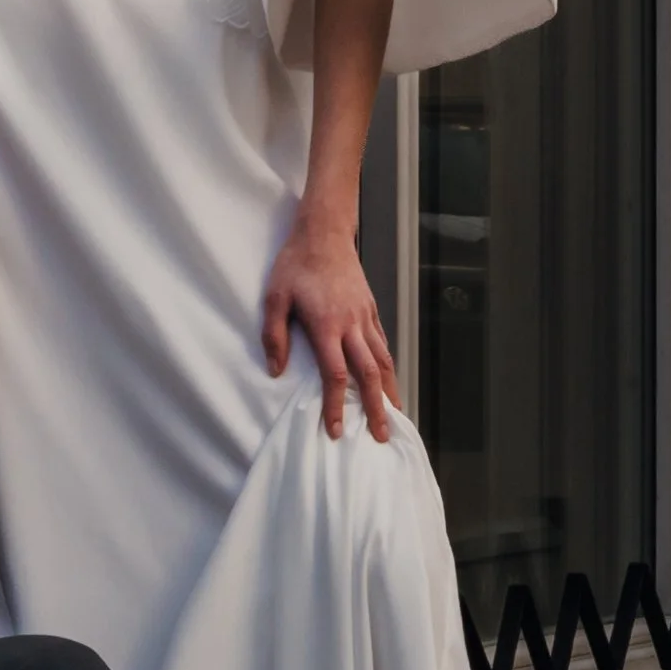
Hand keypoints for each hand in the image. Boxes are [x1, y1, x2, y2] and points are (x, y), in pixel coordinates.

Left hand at [262, 218, 400, 441]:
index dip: (335, 406)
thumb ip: (275, 335)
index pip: (335, 375)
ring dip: (389, 391)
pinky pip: (383, 343)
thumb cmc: (295, 264)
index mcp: (327, 326)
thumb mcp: (274, 297)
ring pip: (382, 360)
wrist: (324, 233)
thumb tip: (276, 371)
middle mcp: (352, 325)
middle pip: (368, 375)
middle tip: (382, 437)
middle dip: (375, 408)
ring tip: (395, 415)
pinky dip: (388, 365)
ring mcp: (365, 317)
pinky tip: (388, 380)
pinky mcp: (370, 309)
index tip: (337, 431)